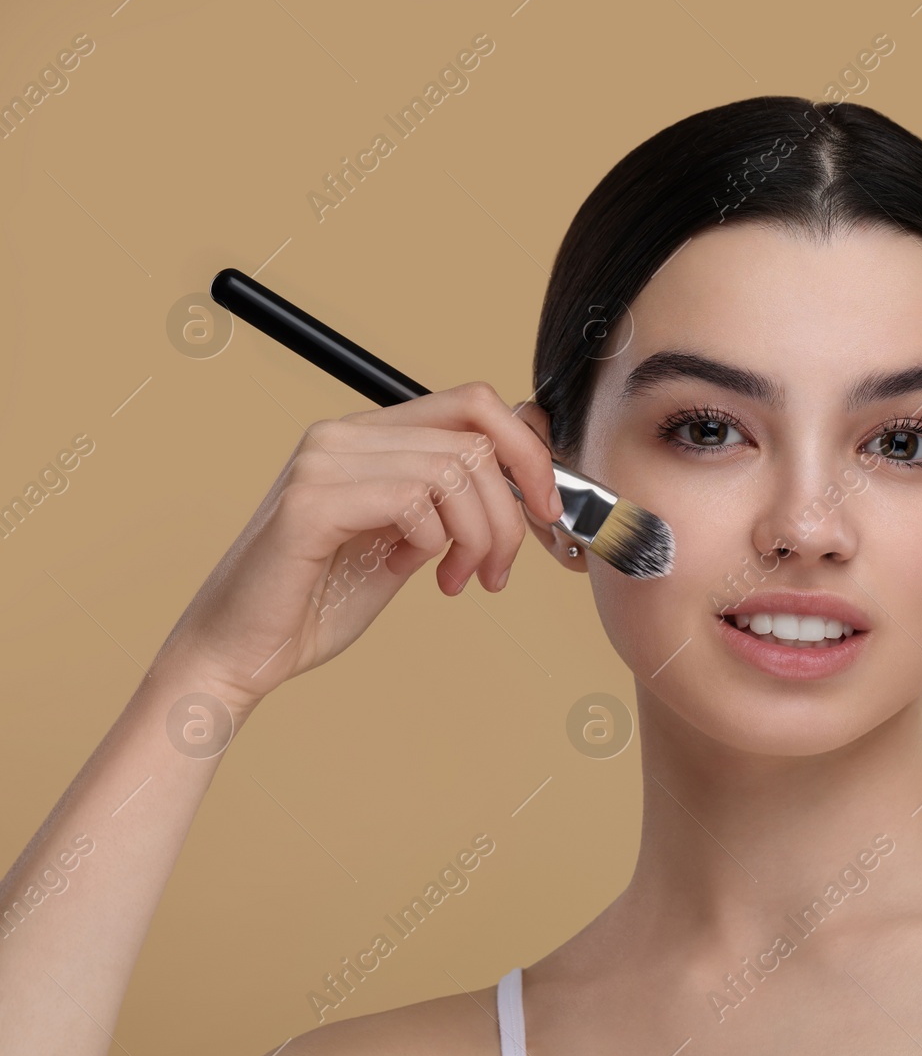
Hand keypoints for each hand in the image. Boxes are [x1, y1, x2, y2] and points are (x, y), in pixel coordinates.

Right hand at [149, 382, 563, 712]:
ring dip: (479, 536)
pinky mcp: (311, 502)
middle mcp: (343, 435)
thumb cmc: (318, 600)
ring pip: (456, 470)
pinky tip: (418, 574)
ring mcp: (323, 462)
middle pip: (476, 437)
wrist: (241, 652)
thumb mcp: (408, 540)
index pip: (473, 403)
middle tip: (498, 565)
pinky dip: (437, 543)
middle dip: (511, 509)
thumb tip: (524, 486)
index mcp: (368, 436)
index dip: (527, 451)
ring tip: (460, 578)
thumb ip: (451, 504)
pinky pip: (415, 500)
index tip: (545, 508)